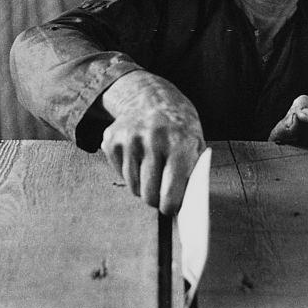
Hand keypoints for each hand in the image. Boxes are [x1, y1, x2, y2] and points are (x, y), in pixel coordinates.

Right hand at [100, 70, 205, 214]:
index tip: (170, 208)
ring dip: (143, 186)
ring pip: (133, 187)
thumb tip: (183, 209)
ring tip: (152, 170)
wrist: (154, 98)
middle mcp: (153, 140)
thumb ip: (191, 176)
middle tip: (161, 193)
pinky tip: (140, 158)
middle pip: (148, 195)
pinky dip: (130, 173)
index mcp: (179, 144)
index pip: (170, 193)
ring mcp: (130, 138)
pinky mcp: (112, 139)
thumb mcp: (195, 146)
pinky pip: (120, 173)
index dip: (170, 206)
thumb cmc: (180, 129)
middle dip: (156, 199)